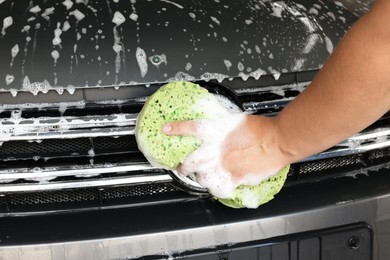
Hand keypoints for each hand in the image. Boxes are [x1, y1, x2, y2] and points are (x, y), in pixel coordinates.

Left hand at [163, 114, 290, 196]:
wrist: (277, 140)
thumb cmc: (260, 128)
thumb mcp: (235, 120)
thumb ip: (222, 127)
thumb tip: (215, 129)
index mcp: (216, 132)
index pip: (190, 128)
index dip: (176, 129)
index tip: (166, 129)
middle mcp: (216, 150)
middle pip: (190, 162)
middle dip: (184, 166)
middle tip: (183, 166)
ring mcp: (224, 166)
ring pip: (202, 178)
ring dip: (199, 178)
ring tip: (200, 177)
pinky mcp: (235, 178)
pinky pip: (220, 188)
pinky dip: (217, 189)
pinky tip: (217, 186)